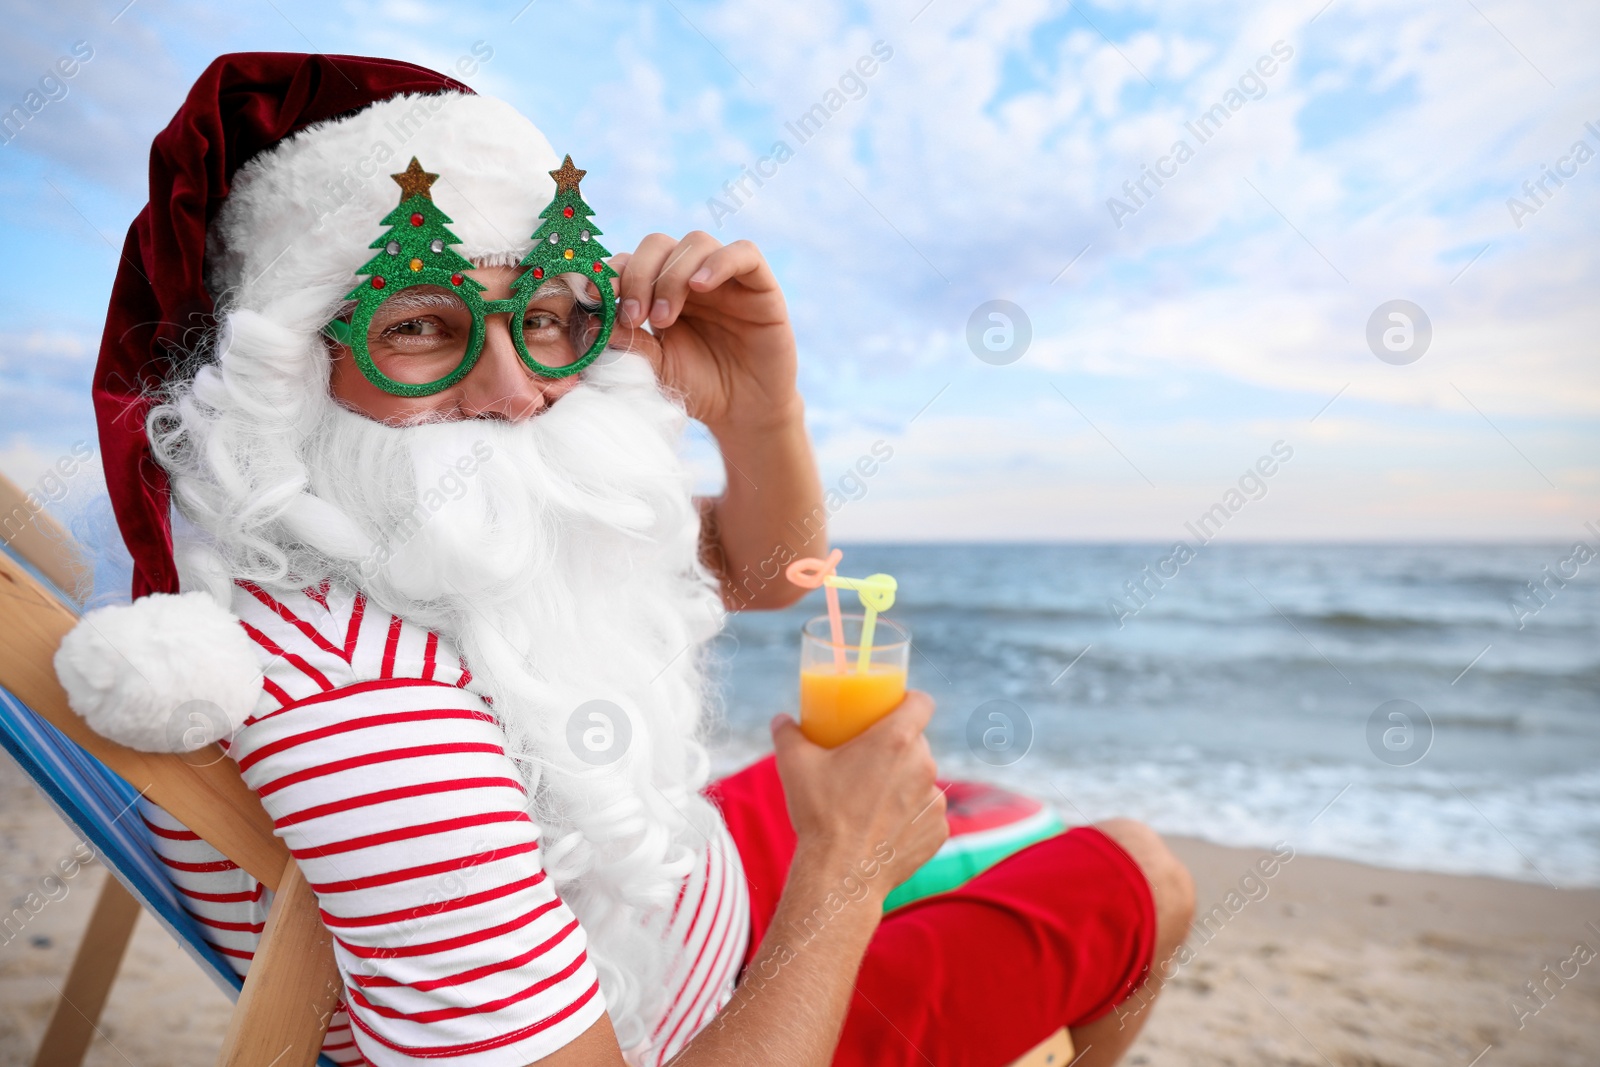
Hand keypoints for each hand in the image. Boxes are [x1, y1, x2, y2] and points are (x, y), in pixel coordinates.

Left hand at [605, 233, 799, 432]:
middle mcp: (691, 276)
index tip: (598, 304)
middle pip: (658, 244)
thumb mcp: (655, 367)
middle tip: (633, 317)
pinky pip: (744, 253)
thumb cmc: (698, 389)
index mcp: (659, 290)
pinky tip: (701, 286)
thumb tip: (591, 320)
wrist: (744, 413)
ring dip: (672, 275)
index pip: (630, 261)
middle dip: (638, 275)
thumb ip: (629, 342)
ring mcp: (726, 278)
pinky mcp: (760, 286)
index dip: (610, 275)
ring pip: (695, 242)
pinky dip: (719, 262)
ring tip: (663, 319)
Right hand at [769, 691, 948, 897]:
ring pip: (921, 779)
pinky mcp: (938, 831)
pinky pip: (926, 813)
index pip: (921, 702)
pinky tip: (885, 826)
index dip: (909, 701)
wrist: (840, 875)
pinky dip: (911, 816)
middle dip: (897, 747)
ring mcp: (934, 800)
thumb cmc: (819, 814)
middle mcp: (924, 765)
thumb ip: (787, 733)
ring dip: (904, 782)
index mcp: (896, 739)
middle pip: (917, 742)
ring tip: (873, 798)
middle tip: (869, 759)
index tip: (894, 708)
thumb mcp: (794, 764)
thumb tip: (781, 720)